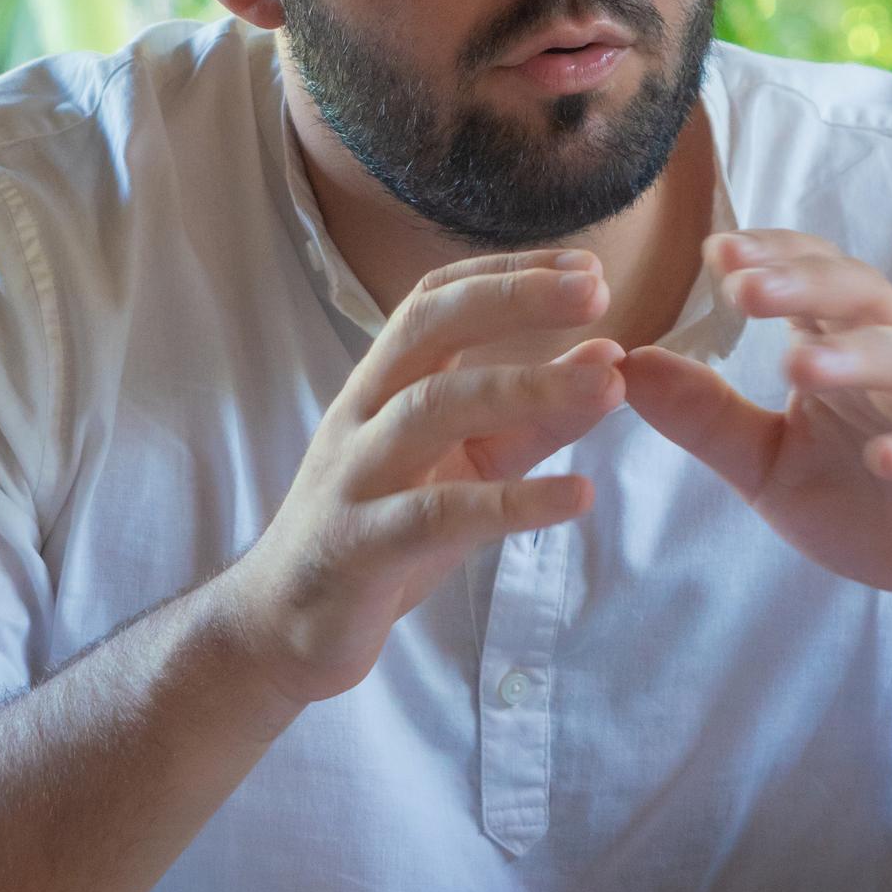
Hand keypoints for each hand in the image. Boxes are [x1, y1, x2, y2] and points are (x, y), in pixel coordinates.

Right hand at [227, 250, 623, 704]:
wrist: (282, 624)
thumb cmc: (381, 530)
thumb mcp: (466, 464)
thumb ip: (534, 417)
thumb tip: (609, 361)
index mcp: (383, 385)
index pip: (436, 299)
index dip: (507, 273)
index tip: (585, 266)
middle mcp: (364, 414)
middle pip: (428, 328)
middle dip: (511, 299)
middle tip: (596, 291)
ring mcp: (357, 477)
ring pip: (433, 408)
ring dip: (526, 387)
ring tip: (608, 384)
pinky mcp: (362, 546)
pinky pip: (437, 514)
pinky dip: (512, 502)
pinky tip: (577, 495)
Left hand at [622, 230, 891, 629]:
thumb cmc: (867, 501)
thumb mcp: (766, 464)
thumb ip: (705, 417)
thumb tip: (627, 364)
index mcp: (846, 349)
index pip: (814, 276)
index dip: (772, 257)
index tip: (715, 253)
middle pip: (863, 296)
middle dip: (804, 284)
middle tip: (742, 286)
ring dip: (855, 358)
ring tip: (797, 365)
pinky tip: (887, 458)